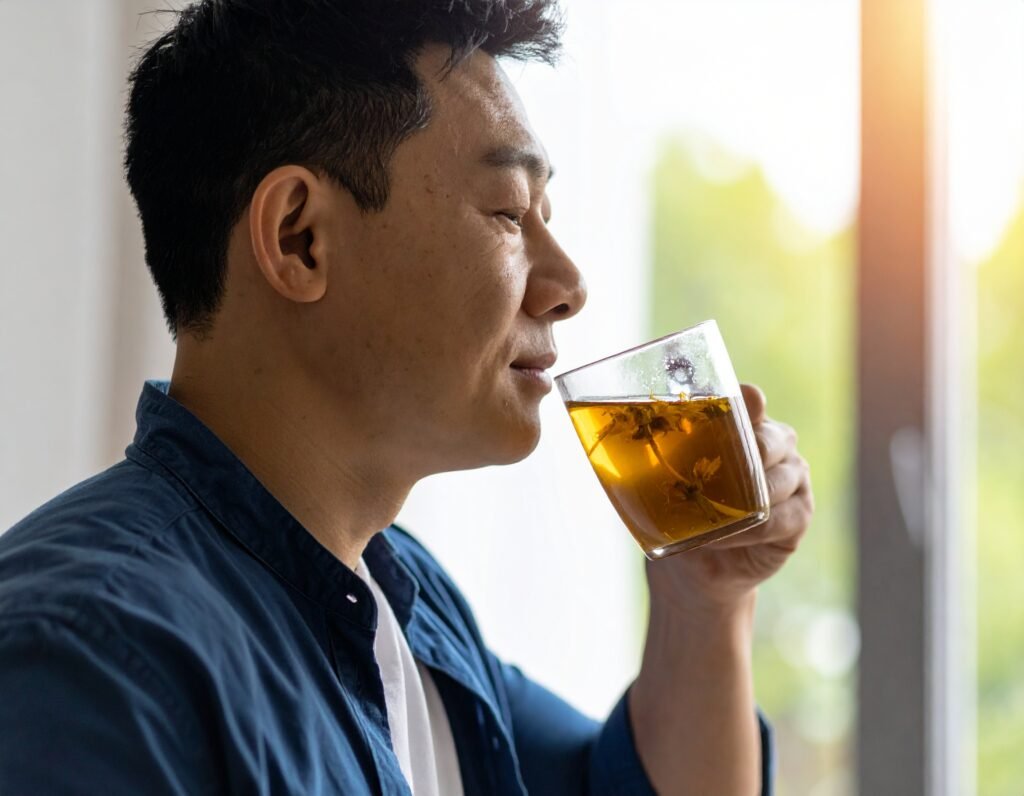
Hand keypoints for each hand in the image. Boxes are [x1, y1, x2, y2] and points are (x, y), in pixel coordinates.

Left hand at [645, 383, 813, 614]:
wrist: (696, 561)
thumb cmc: (681, 507)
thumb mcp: (666, 477)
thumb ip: (661, 452)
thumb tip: (629, 438)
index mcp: (744, 423)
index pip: (752, 401)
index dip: (751, 403)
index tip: (747, 402)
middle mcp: (776, 443)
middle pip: (772, 439)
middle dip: (747, 455)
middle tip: (715, 475)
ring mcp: (793, 477)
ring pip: (779, 479)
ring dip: (744, 501)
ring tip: (711, 517)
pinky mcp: (800, 515)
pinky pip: (783, 518)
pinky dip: (753, 529)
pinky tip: (726, 537)